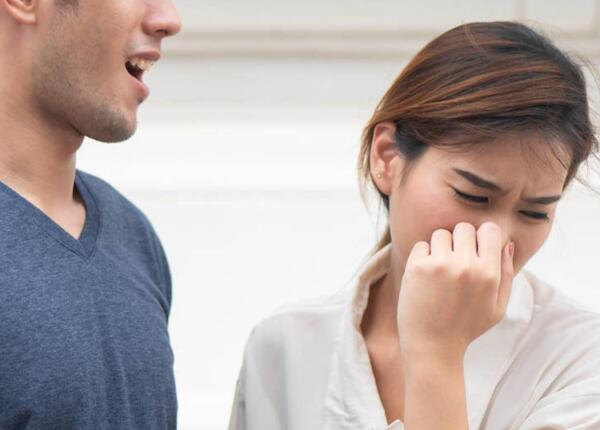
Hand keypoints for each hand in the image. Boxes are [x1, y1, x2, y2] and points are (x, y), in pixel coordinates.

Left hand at [397, 222, 514, 363]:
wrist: (432, 346)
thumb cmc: (466, 327)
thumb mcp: (497, 307)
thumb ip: (506, 274)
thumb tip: (506, 243)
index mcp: (488, 273)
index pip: (490, 229)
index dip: (482, 237)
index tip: (475, 251)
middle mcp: (466, 265)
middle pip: (464, 228)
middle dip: (460, 241)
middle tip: (455, 263)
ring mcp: (440, 265)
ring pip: (441, 234)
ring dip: (440, 248)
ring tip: (440, 271)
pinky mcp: (417, 267)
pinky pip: (421, 245)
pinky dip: (422, 256)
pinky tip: (426, 277)